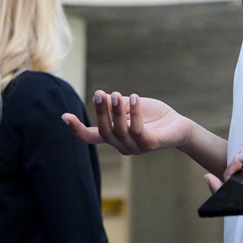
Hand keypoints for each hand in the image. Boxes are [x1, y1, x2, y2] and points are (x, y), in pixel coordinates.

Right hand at [61, 90, 192, 155]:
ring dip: (116, 112)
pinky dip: (134, 113)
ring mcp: (136, 148)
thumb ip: (117, 104)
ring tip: (115, 94)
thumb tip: (102, 97)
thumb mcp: (131, 105)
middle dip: (100, 113)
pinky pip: (138, 130)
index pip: (91, 137)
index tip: (64, 116)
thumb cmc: (152, 115)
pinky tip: (135, 98)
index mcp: (114, 136)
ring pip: (120, 131)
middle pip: (104, 132)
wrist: (178, 124)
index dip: (77, 129)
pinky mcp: (150, 144)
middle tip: (100, 94)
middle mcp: (122, 146)